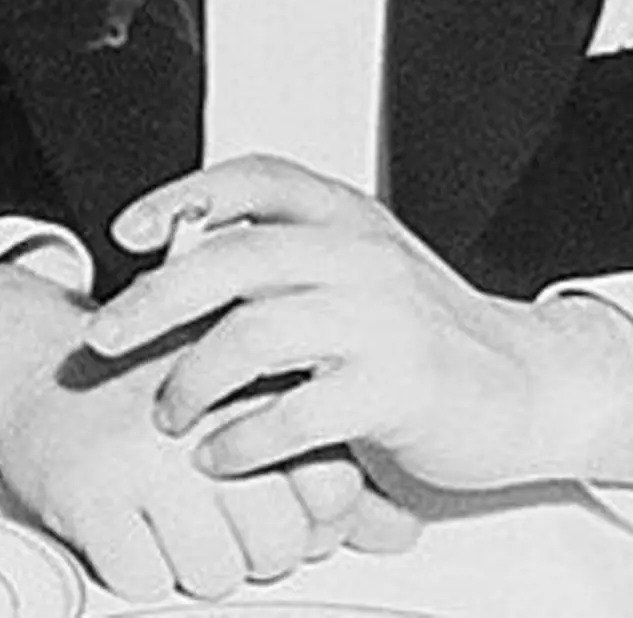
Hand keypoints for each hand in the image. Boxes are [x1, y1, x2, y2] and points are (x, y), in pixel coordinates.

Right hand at [0, 261, 412, 602]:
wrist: (39, 360)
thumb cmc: (157, 384)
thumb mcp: (249, 397)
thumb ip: (328, 462)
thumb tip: (401, 532)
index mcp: (259, 374)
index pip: (331, 490)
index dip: (312, 518)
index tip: (280, 499)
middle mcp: (208, 410)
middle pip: (278, 544)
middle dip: (256, 547)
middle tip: (220, 509)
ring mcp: (147, 454)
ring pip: (215, 575)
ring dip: (198, 562)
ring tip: (177, 513)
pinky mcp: (90, 494)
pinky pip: (144, 582)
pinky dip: (140, 568)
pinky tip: (132, 520)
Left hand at [87, 155, 557, 489]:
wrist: (527, 383)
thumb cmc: (428, 333)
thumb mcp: (357, 273)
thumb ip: (286, 264)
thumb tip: (178, 272)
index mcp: (348, 217)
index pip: (255, 178)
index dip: (184, 195)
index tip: (127, 229)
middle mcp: (361, 254)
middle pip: (235, 258)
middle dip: (155, 301)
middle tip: (106, 339)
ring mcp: (382, 318)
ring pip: (253, 334)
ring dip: (192, 380)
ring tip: (169, 415)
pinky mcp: (397, 386)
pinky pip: (295, 411)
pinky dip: (242, 438)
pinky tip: (222, 454)